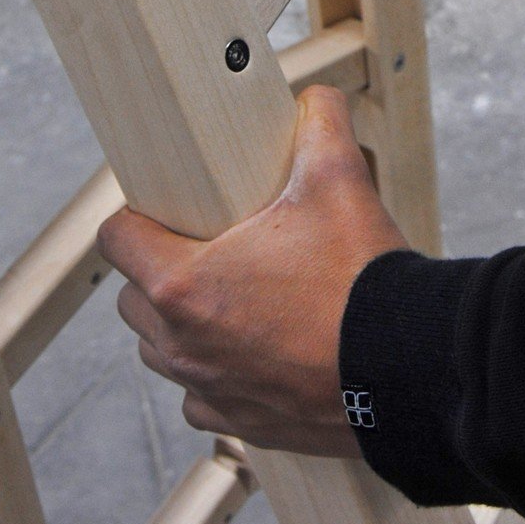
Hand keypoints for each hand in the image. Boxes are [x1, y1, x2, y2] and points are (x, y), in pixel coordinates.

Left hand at [97, 85, 407, 455]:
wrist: (408, 368)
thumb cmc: (362, 284)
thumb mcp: (339, 181)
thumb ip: (318, 125)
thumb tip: (314, 100)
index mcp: (183, 284)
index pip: (116, 238)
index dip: (139, 213)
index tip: (170, 207)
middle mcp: (183, 345)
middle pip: (134, 296)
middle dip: (163, 268)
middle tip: (213, 246)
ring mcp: (209, 390)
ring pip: (163, 350)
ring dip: (184, 323)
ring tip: (236, 296)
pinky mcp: (241, 423)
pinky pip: (201, 397)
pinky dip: (217, 372)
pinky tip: (257, 347)